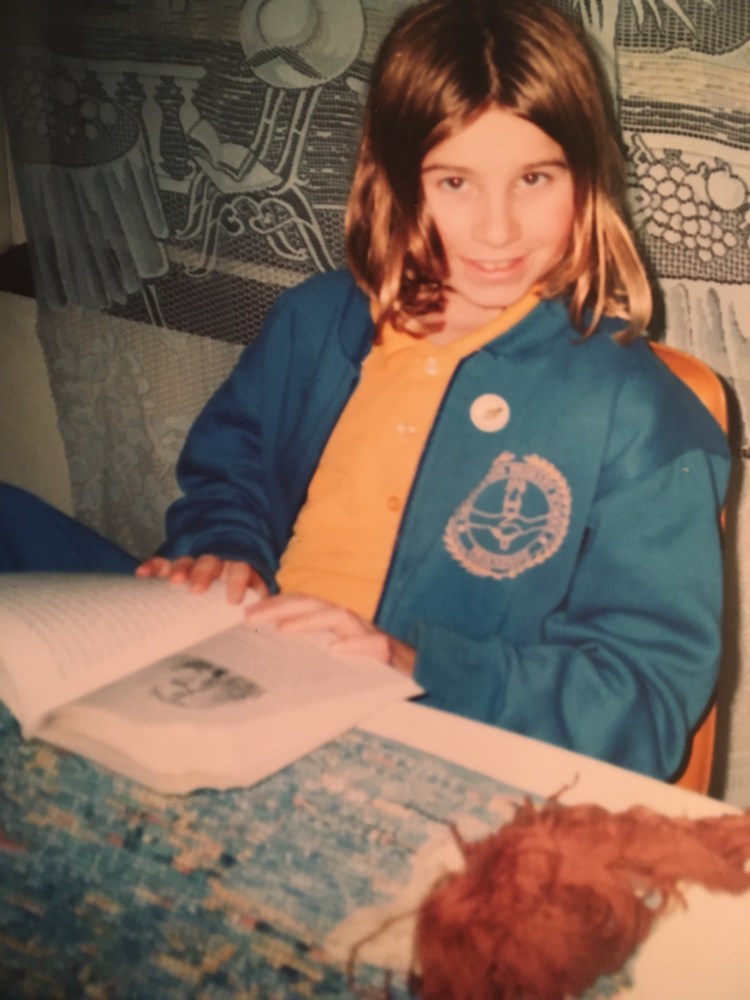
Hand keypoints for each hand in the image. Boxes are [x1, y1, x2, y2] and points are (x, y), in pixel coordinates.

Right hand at [135, 555, 268, 603]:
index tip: (233, 600)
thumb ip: (258, 607)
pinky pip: (163, 562)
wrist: (226, 572)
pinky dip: (154, 566)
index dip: (237, 583)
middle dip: (203, 574)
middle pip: (210, 564)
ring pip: (186, 561)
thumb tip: (264, 625)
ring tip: (172, 581)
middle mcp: (216, 563)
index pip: (241, 571)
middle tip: (196, 589)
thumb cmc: (239, 595)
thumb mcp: (253, 598)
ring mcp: (194, 563)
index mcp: (239, 569)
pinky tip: (142, 573)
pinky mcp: (174, 566)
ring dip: (179, 569)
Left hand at [245, 592, 416, 674]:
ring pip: (341, 618)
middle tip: (253, 618)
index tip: (248, 614)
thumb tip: (273, 655)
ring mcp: (373, 636)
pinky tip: (338, 651)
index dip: (278, 604)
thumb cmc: (373, 673)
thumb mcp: (339, 663)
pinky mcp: (392, 654)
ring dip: (311, 622)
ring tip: (284, 632)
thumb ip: (315, 655)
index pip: (306, 605)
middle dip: (284, 607)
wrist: (423, 678)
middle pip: (316, 605)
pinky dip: (358, 646)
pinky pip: (376, 646)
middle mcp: (354, 623)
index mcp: (339, 623)